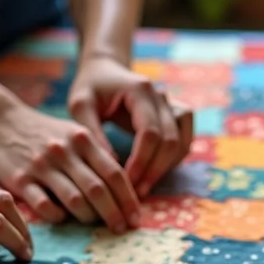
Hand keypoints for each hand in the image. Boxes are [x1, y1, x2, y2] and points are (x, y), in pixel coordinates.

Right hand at [0, 100, 140, 232]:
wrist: (0, 122)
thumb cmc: (46, 133)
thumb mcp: (75, 133)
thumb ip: (98, 156)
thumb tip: (125, 186)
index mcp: (83, 140)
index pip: (114, 173)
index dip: (129, 199)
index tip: (137, 217)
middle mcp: (64, 152)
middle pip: (98, 190)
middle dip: (114, 213)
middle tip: (123, 229)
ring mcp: (42, 166)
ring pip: (74, 200)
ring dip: (88, 217)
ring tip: (94, 223)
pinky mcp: (20, 180)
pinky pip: (45, 207)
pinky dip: (58, 217)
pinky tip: (63, 217)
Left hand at [69, 55, 193, 197]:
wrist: (106, 71)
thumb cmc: (90, 88)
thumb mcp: (80, 105)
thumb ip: (91, 132)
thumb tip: (111, 165)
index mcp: (140, 90)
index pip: (149, 132)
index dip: (141, 161)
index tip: (127, 182)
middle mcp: (162, 96)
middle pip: (170, 141)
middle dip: (154, 170)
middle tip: (135, 193)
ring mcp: (173, 105)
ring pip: (181, 144)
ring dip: (165, 169)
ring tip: (143, 187)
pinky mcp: (176, 116)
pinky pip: (183, 143)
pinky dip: (171, 162)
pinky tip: (152, 174)